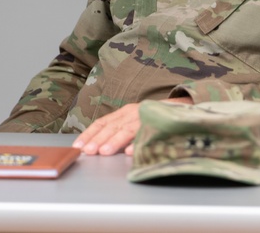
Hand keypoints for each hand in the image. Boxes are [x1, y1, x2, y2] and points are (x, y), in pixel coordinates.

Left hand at [72, 96, 191, 155]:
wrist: (181, 106)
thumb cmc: (152, 117)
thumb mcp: (132, 120)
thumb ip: (118, 131)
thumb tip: (98, 147)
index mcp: (124, 112)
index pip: (102, 122)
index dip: (89, 134)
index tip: (78, 147)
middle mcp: (133, 112)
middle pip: (112, 126)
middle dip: (98, 139)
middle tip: (88, 152)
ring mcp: (145, 116)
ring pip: (127, 129)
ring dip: (115, 141)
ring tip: (105, 152)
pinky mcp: (159, 122)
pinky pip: (147, 133)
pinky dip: (138, 143)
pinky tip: (130, 152)